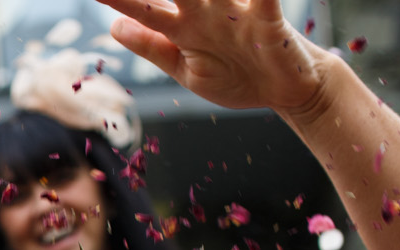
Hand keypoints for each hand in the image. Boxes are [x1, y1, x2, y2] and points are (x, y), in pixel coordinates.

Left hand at [97, 0, 329, 114]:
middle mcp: (205, 13)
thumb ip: (153, 46)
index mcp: (183, 27)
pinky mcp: (267, 20)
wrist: (286, 90)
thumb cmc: (236, 76)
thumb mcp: (185, 69)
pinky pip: (263, 0)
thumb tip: (114, 26)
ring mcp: (235, 14)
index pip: (144, 7)